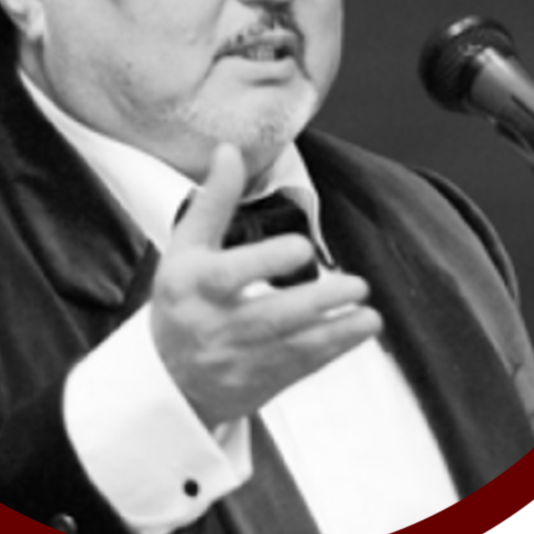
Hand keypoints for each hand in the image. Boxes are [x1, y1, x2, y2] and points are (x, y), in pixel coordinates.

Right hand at [150, 143, 382, 427]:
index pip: (228, 276)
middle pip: (268, 317)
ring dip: (335, 332)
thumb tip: (229, 150)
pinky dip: (331, 351)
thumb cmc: (181, 298)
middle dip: (316, 303)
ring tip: (369, 315)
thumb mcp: (184, 247)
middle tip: (356, 284)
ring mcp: (235, 360)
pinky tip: (358, 331)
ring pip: (291, 347)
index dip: (265, 262)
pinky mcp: (256, 384)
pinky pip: (299, 368)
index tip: (302, 247)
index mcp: (191, 285)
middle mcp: (212, 325)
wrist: (164, 377)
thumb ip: (212, 201)